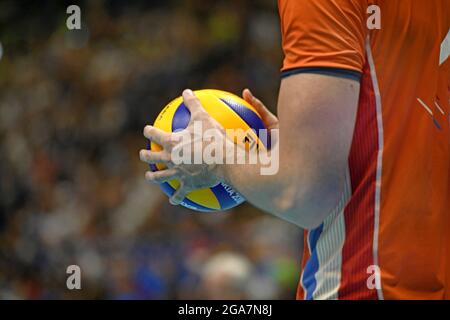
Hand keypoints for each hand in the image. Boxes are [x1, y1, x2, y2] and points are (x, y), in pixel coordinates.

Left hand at [139, 88, 276, 205]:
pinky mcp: (187, 185)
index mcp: (171, 142)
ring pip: (160, 176)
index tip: (147, 130)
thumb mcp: (204, 117)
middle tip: (143, 154)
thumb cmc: (213, 138)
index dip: (149, 131)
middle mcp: (170, 158)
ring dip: (153, 176)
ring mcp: (177, 173)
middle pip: (152, 156)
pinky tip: (173, 201)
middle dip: (146, 155)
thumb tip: (186, 91)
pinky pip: (180, 193)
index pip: (154, 134)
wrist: (223, 161)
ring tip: (150, 176)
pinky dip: (176, 197)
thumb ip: (193, 104)